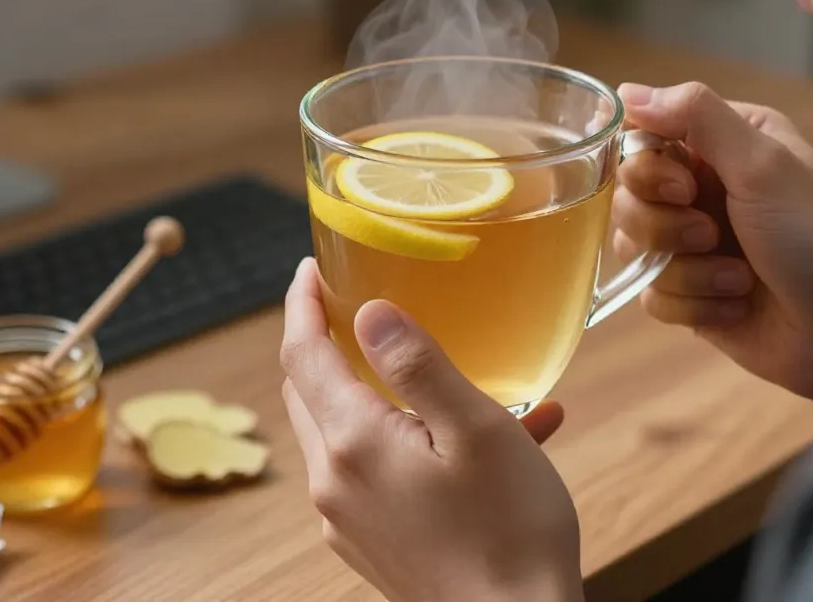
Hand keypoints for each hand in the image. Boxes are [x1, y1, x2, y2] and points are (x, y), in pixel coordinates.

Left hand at [280, 258, 584, 601]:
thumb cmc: (510, 532)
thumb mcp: (477, 431)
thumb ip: (418, 365)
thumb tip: (369, 312)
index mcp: (354, 443)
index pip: (302, 352)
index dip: (303, 304)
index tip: (311, 269)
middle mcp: (335, 482)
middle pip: (308, 390)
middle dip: (324, 342)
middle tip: (354, 304)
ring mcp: (347, 519)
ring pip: (336, 429)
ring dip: (367, 390)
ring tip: (433, 372)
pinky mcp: (368, 542)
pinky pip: (366, 470)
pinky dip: (396, 438)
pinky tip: (466, 439)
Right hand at [613, 83, 812, 413]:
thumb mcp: (764, 164)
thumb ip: (696, 115)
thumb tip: (626, 90)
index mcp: (725, 143)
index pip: (644, 136)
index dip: (648, 167)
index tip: (684, 187)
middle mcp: (705, 187)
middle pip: (628, 194)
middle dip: (665, 224)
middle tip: (712, 234)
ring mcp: (694, 242)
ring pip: (633, 245)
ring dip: (686, 269)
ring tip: (738, 279)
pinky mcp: (689, 292)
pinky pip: (651, 292)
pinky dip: (694, 303)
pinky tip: (737, 305)